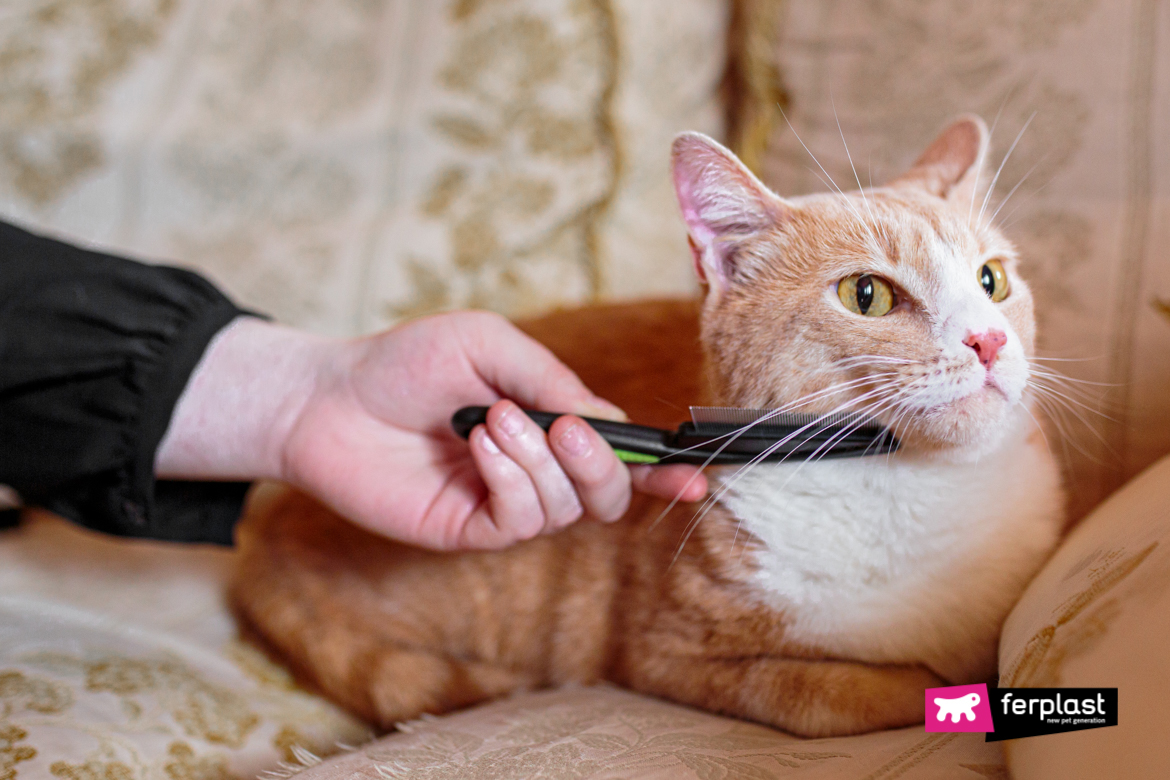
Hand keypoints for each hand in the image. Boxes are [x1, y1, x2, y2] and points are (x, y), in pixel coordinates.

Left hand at [157, 313, 706, 549]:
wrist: (330, 396)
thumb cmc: (407, 361)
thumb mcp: (490, 345)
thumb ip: (551, 380)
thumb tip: (608, 421)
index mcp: (548, 426)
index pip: (619, 457)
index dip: (661, 469)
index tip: (695, 474)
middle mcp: (534, 471)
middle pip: (607, 497)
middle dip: (604, 466)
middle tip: (565, 428)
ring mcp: (502, 503)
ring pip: (566, 508)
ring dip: (541, 460)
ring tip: (493, 421)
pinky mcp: (467, 529)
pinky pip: (521, 520)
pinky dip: (512, 480)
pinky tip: (479, 447)